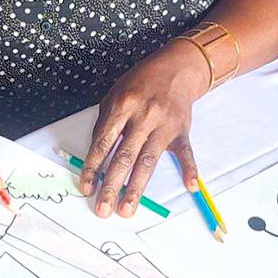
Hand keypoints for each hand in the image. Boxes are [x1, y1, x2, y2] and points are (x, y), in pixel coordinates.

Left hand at [79, 40, 209, 217]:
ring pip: (148, 161)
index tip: (86, 186)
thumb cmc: (140, 83)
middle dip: (112, 185)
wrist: (175, 68)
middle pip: (124, 156)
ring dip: (137, 188)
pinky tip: (190, 186)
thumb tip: (96, 155)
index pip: (103, 142)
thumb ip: (105, 123)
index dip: (93, 166)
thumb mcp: (114, 94)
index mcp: (122, 106)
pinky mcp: (181, 130)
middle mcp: (143, 116)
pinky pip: (186, 153)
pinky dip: (190, 169)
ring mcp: (164, 125)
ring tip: (127, 209)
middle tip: (103, 209)